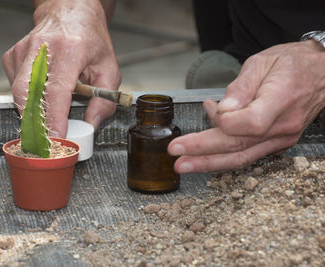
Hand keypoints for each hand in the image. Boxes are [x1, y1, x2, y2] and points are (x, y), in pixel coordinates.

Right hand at [2, 0, 120, 137]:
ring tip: (46, 119)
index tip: (55, 136)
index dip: (53, 117)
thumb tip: (91, 124)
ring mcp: (24, 51)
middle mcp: (43, 48)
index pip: (56, 89)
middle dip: (35, 121)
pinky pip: (15, 87)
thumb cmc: (90, 40)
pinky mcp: (13, 56)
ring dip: (31, 112)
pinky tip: (41, 96)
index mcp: (70, 49)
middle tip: (45, 140)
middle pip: (28, 93)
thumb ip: (104, 100)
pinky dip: (26, 99)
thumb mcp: (109, 69)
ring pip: (18, 92)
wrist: (70, 14)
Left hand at [168, 40, 324, 172]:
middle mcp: (283, 126)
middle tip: (176, 154)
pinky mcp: (276, 143)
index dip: (225, 122)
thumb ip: (241, 86)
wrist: (319, 74)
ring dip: (210, 163)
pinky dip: (223, 152)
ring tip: (183, 164)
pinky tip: (203, 149)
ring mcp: (281, 138)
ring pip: (241, 156)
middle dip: (203, 151)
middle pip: (238, 145)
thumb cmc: (291, 64)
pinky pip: (247, 153)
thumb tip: (222, 109)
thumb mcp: (262, 63)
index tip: (209, 108)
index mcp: (282, 99)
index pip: (250, 123)